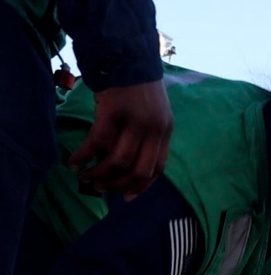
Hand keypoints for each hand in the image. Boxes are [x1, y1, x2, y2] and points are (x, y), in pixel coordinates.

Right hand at [70, 80, 172, 197]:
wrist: (126, 51)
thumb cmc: (135, 82)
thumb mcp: (152, 110)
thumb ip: (145, 133)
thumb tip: (124, 161)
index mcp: (165, 130)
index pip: (158, 168)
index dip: (142, 185)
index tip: (127, 196)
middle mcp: (154, 128)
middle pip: (140, 170)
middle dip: (119, 185)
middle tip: (101, 188)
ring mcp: (136, 121)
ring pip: (118, 161)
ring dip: (100, 174)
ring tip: (85, 177)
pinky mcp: (114, 112)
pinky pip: (98, 143)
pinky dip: (85, 156)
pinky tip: (74, 161)